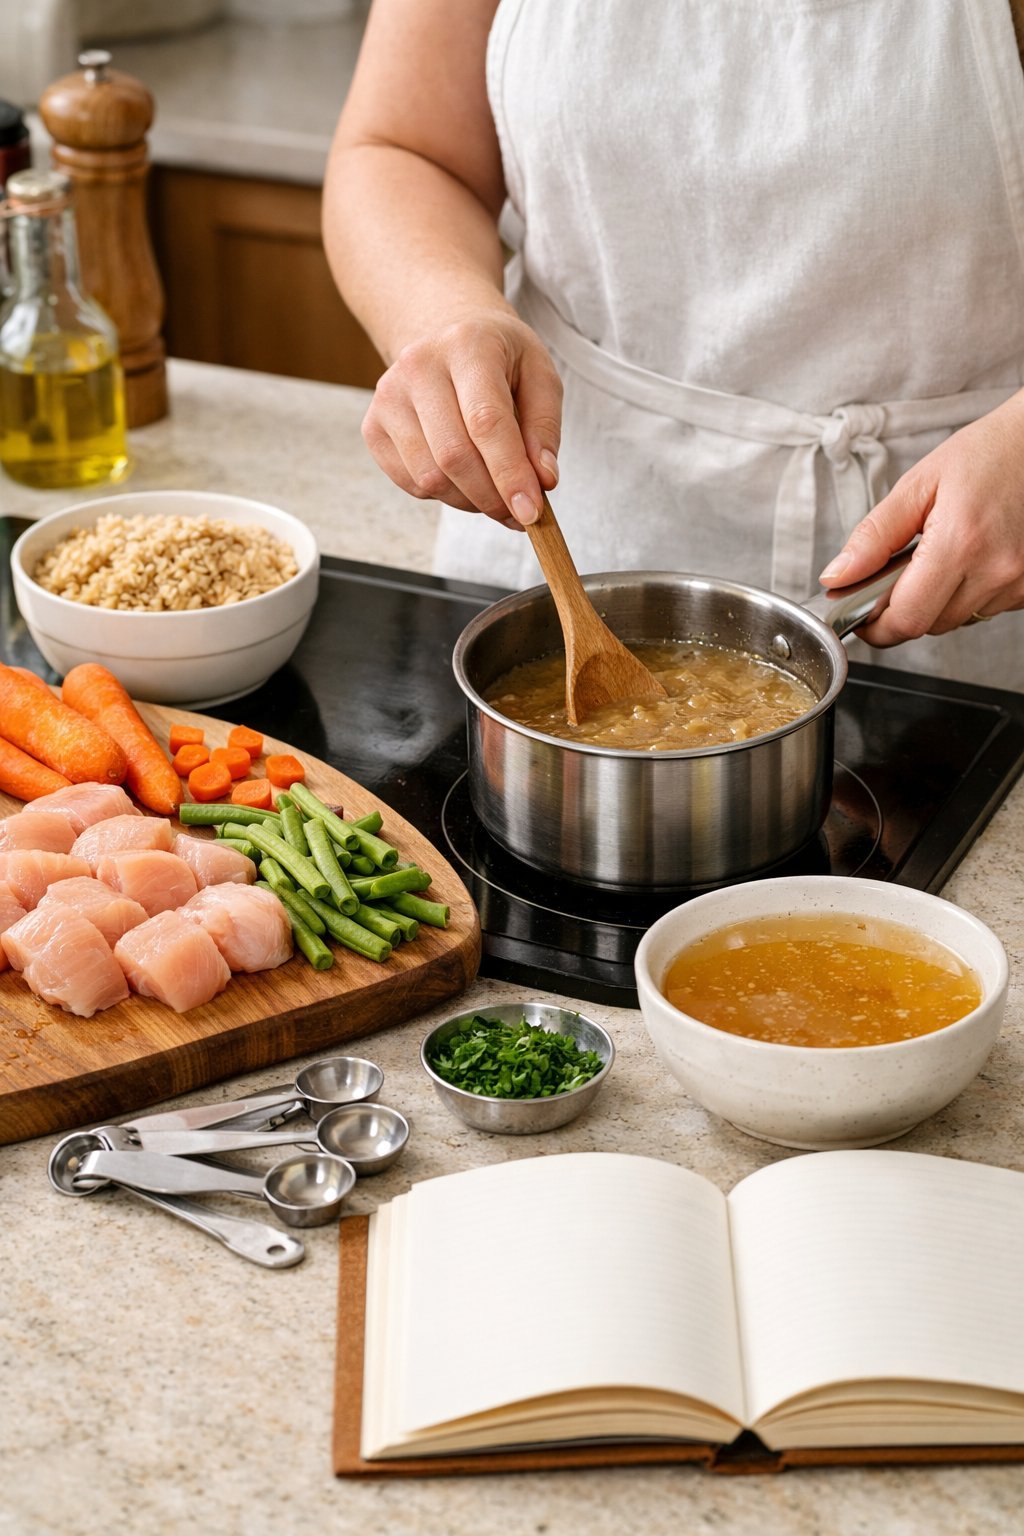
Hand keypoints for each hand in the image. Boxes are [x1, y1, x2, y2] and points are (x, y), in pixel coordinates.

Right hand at [362, 309, 562, 529]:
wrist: (447, 334)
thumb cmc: (499, 359)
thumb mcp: (539, 376)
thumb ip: (545, 428)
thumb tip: (543, 480)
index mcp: (467, 345)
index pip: (486, 422)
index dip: (509, 474)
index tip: (531, 513)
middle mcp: (419, 366)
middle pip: (454, 456)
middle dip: (492, 498)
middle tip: (518, 512)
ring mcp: (388, 397)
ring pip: (430, 478)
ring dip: (469, 501)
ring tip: (493, 491)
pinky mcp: (373, 427)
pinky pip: (411, 484)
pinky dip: (444, 495)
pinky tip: (462, 477)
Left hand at [818, 391, 1023, 645]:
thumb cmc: (987, 454)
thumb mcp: (919, 485)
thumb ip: (874, 536)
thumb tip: (837, 577)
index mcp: (961, 543)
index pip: (907, 620)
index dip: (876, 627)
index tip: (861, 616)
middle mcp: (996, 570)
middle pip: (929, 626)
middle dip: (902, 608)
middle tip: (897, 572)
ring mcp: (1019, 583)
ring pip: (956, 621)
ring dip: (936, 601)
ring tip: (940, 555)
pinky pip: (985, 610)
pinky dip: (967, 594)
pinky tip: (969, 559)